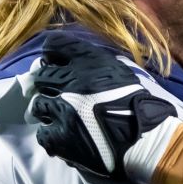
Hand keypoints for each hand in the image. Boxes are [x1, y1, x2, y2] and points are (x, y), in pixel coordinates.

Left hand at [27, 35, 182, 183]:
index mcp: (86, 62)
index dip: (51, 54)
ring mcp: (61, 110)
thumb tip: (71, 58)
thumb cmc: (135, 102)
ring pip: (38, 105)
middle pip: (41, 75)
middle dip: (47, 82)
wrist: (144, 139)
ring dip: (47, 109)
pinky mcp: (59, 137)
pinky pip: (42, 132)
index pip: (53, 45)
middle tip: (58, 92)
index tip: (54, 62)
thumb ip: (94, 61)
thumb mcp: (119, 68)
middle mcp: (69, 82)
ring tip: (61, 116)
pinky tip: (62, 134)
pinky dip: (50, 133)